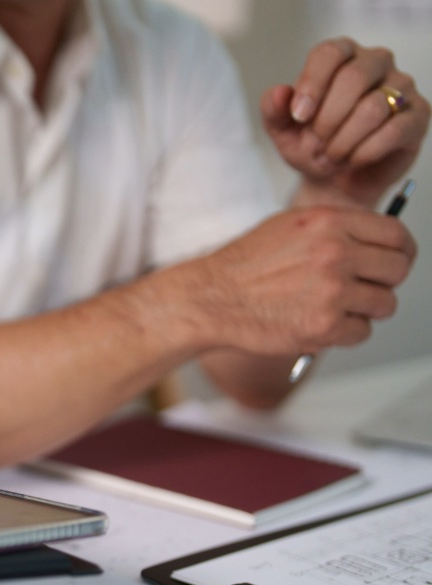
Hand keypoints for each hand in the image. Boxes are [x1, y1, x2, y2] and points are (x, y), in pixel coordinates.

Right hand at [187, 206, 414, 355]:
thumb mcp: (290, 226)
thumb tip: (378, 241)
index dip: (402, 250)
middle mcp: (335, 253)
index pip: (396, 235)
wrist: (211, 299)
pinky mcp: (324, 326)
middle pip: (398, 270)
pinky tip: (318, 323)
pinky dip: (344, 333)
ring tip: (333, 307)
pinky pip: (361, 332)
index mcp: (329, 223)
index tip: (396, 260)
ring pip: (385, 304)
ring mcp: (332, 291)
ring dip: (364, 309)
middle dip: (384, 281)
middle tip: (363, 288)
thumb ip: (335, 229)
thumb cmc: (245, 266)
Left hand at [261, 37, 428, 207]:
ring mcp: (402, 87)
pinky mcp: (418, 115)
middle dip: (327, 119)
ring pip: (374, 107)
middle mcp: (375, 63)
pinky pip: (394, 130)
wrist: (335, 179)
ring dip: (344, 141)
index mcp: (341, 56)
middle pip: (354, 77)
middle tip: (314, 145)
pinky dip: (364, 152)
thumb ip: (273, 109)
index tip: (299, 117)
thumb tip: (278, 93)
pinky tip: (352, 160)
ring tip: (330, 157)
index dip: (312, 85)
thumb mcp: (282, 130)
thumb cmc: (310, 144)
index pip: (330, 53)